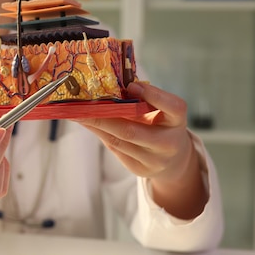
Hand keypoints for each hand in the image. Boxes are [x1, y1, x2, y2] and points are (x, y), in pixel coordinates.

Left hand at [74, 82, 207, 218]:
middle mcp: (169, 143)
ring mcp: (155, 160)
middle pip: (132, 130)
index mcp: (178, 121)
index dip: (153, 95)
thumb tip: (110, 85)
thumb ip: (143, 98)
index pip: (173, 107)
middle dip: (102, 116)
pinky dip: (99, 134)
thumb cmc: (161, 124)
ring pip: (118, 141)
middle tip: (80, 104)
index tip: (131, 85)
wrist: (173, 160)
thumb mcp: (161, 110)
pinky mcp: (140, 170)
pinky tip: (86, 123)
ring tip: (76, 113)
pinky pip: (115, 149)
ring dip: (94, 125)